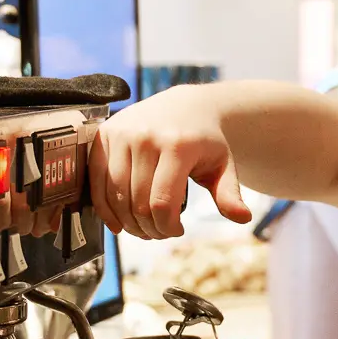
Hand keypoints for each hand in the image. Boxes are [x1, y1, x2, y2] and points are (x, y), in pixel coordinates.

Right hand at [90, 85, 251, 239]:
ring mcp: (122, 133)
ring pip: (114, 195)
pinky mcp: (104, 134)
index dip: (167, 227)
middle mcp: (146, 136)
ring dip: (126, 222)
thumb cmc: (205, 141)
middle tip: (158, 233)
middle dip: (148, 228)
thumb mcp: (223, 166)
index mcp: (177, 145)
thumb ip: (229, 193)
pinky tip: (116, 222)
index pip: (162, 203)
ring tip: (141, 228)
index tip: (177, 230)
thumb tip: (242, 218)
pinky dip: (102, 207)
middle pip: (137, 203)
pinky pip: (94, 180)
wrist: (186, 106)